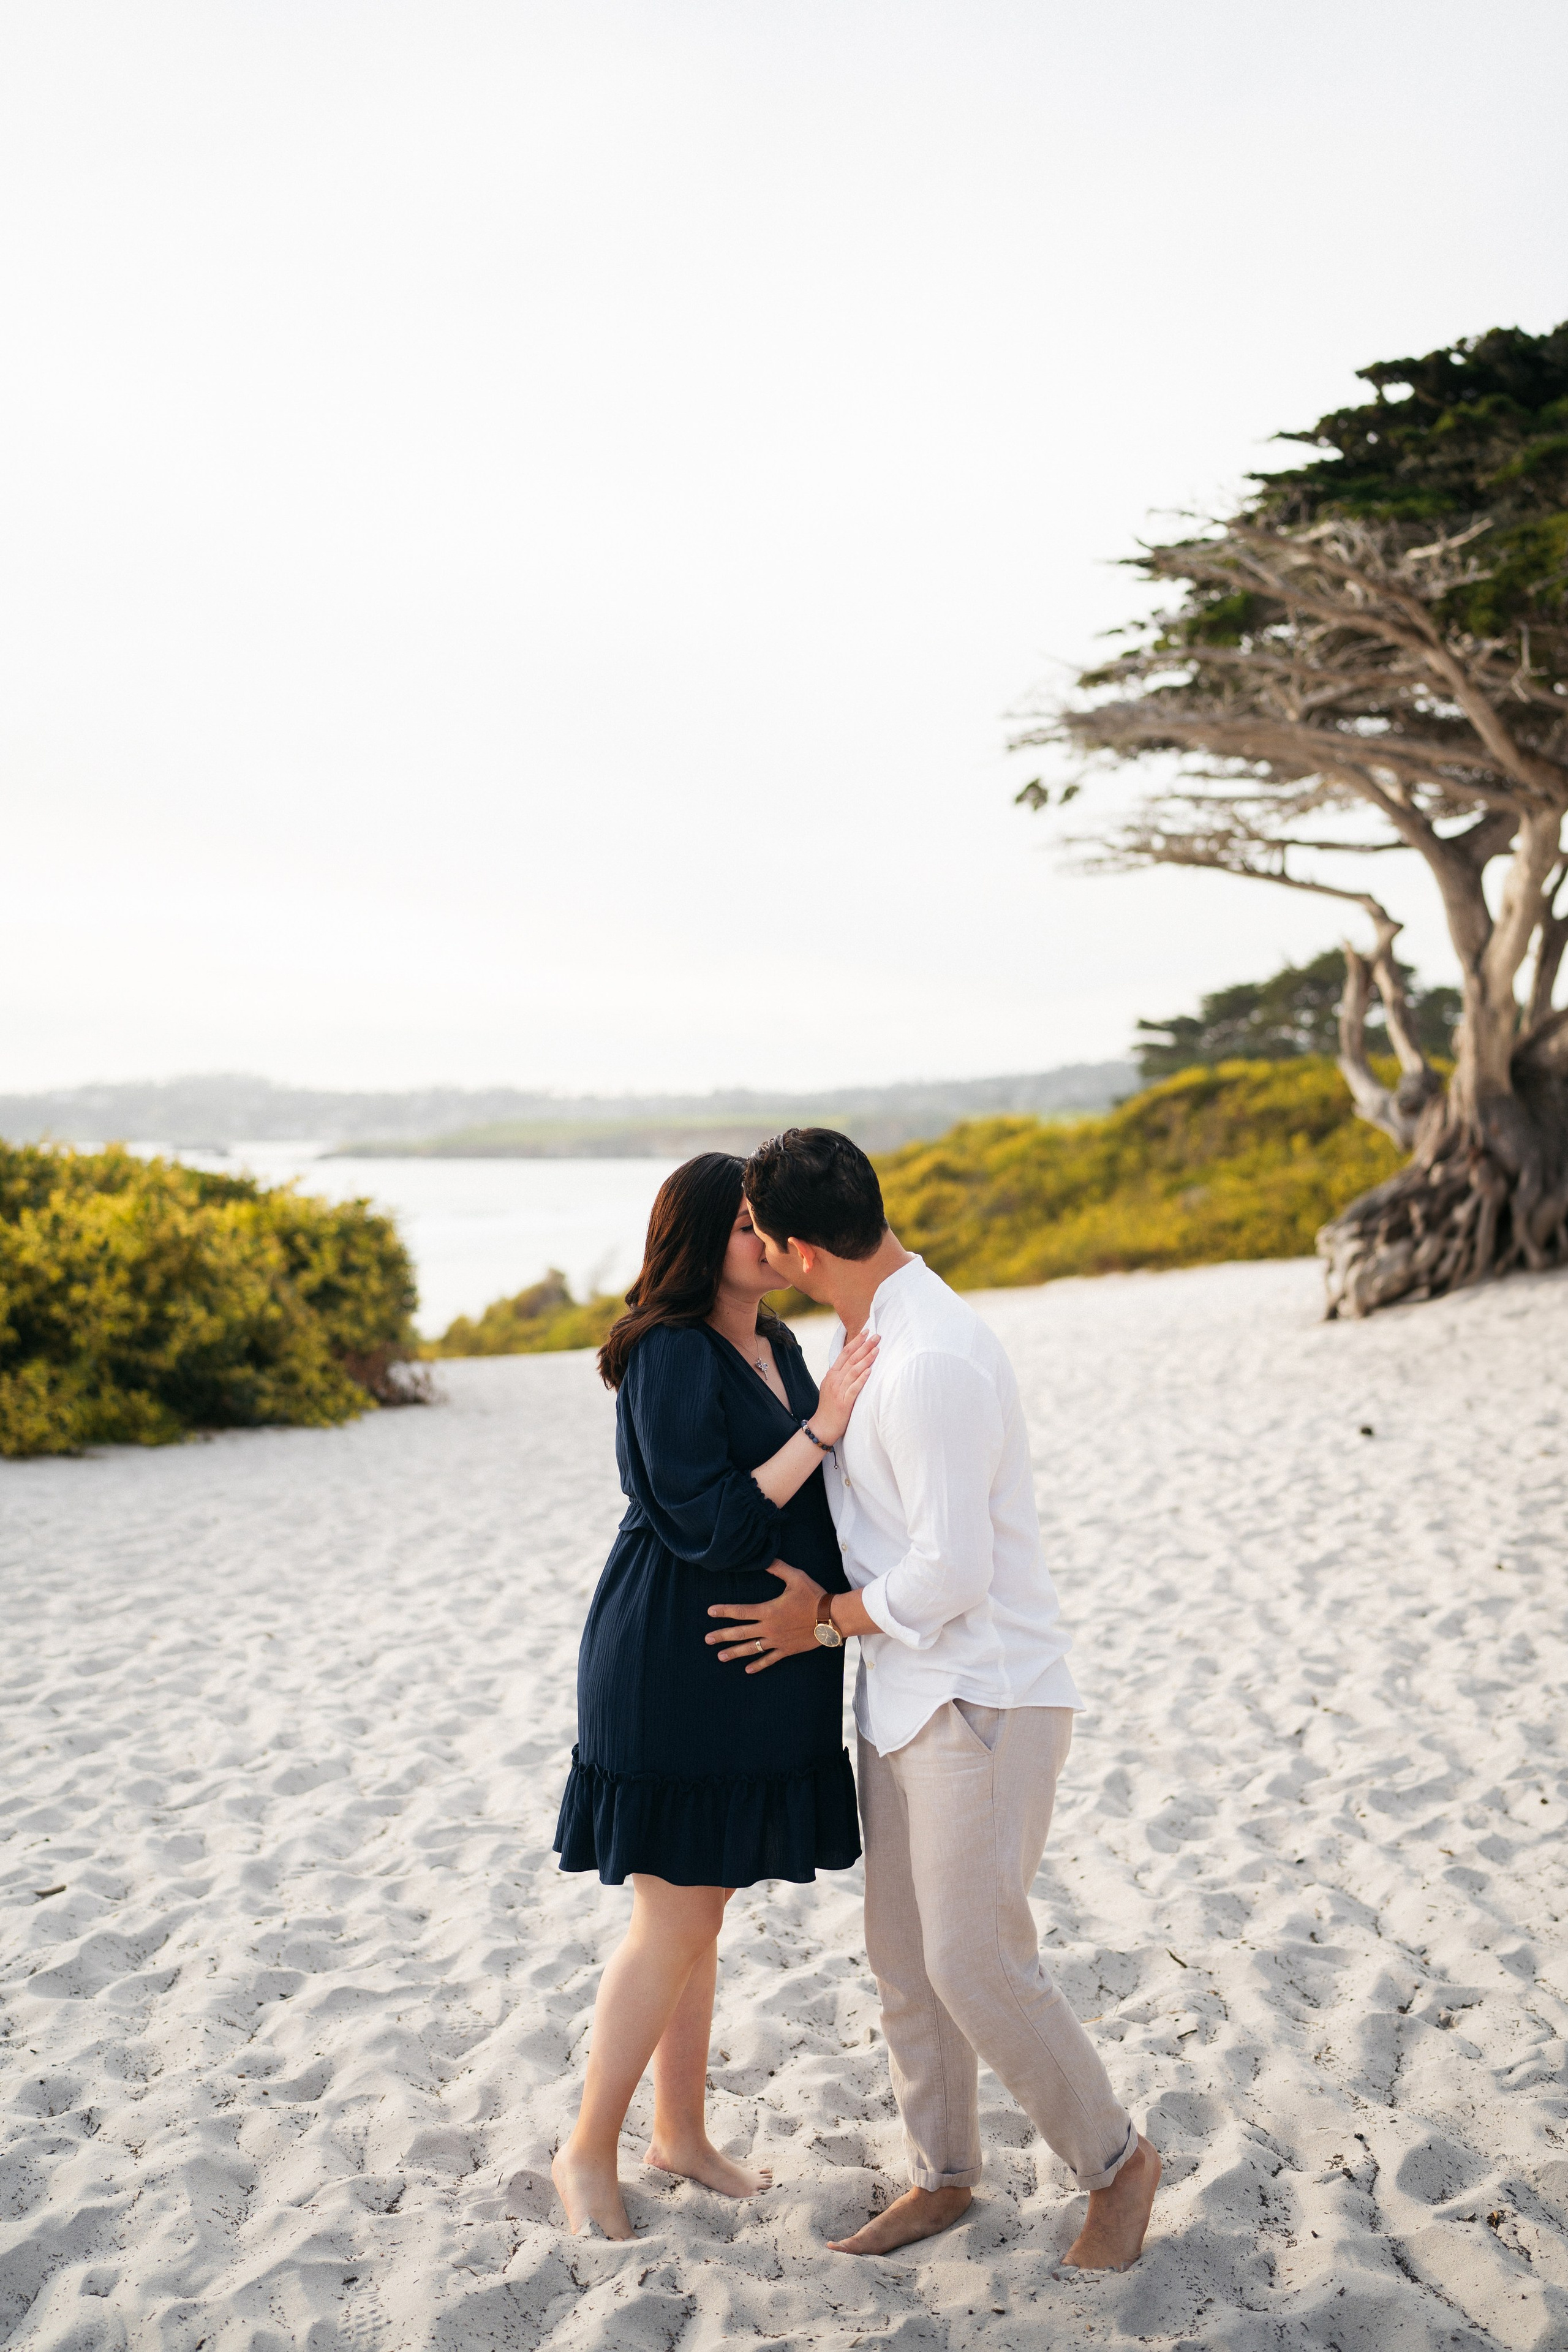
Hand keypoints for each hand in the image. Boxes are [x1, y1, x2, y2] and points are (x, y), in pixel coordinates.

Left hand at [706, 1562, 825, 1671]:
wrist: (831, 1618)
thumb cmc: (813, 1596)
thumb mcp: (796, 1577)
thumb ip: (778, 1568)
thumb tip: (763, 1558)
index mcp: (768, 1611)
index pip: (740, 1612)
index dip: (724, 1611)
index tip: (710, 1612)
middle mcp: (769, 1628)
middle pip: (740, 1633)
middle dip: (722, 1636)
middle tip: (707, 1639)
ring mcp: (777, 1641)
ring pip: (751, 1649)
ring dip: (734, 1653)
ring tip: (720, 1656)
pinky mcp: (786, 1650)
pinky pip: (769, 1659)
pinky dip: (758, 1665)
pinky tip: (747, 1669)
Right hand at [808, 1326, 878, 1445]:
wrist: (822, 1426)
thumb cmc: (830, 1407)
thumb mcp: (831, 1386)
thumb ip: (840, 1375)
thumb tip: (853, 1363)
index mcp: (832, 1374)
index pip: (845, 1353)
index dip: (856, 1341)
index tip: (866, 1331)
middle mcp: (834, 1379)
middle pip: (851, 1358)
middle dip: (864, 1345)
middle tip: (876, 1336)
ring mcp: (839, 1390)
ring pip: (854, 1370)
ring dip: (866, 1359)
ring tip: (877, 1349)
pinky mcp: (844, 1402)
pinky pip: (854, 1388)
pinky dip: (862, 1379)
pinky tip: (869, 1371)